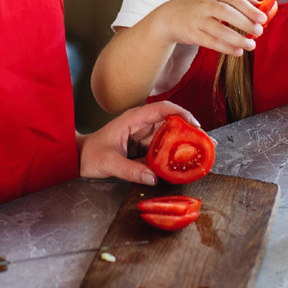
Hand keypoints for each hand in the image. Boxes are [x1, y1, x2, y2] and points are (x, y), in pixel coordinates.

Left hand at [79, 101, 203, 184]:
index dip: (182, 114)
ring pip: (169, 137)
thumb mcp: (109, 163)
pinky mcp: (143, 148)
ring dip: (184, 145)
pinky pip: (162, 150)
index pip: (162, 109)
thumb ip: (130, 170)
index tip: (196, 125)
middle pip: (171, 122)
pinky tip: (183, 165)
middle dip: (190, 131)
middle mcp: (141, 125)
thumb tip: (153, 179)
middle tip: (208, 144)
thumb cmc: (90, 155)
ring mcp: (143, 136)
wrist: (79, 159)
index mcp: (133, 119)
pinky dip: (173, 156)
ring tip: (201, 155)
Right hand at [154, 0, 266, 56]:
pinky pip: (211, 42)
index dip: (249, 8)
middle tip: (259, 32)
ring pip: (218, 30)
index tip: (263, 17)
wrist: (169, 17)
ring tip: (251, 45)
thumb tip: (263, 6)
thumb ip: (239, 1)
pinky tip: (237, 52)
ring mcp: (198, 20)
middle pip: (226, 13)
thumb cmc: (199, 8)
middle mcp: (205, 6)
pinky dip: (225, 48)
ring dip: (236, 38)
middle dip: (244, 23)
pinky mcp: (192, 34)